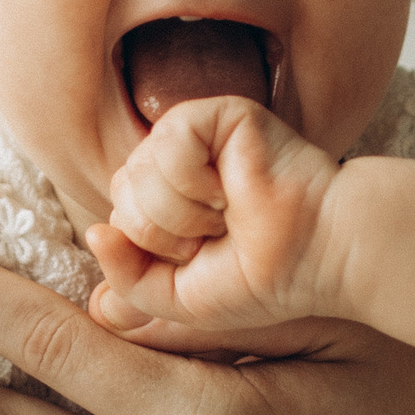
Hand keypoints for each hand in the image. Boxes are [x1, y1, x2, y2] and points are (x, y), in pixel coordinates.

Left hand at [87, 98, 344, 341]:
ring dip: (182, 213)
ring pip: (138, 173)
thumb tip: (95, 233)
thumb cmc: (262, 280)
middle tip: (215, 237)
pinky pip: (168, 144)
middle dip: (162, 235)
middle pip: (120, 195)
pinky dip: (195, 182)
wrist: (319, 255)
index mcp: (164, 204)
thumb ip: (126, 278)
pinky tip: (231, 189)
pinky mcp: (216, 114)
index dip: (152, 254)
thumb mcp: (177, 299)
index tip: (203, 259)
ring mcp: (193, 138)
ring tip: (227, 215)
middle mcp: (174, 166)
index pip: (116, 221)